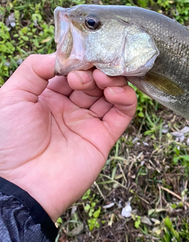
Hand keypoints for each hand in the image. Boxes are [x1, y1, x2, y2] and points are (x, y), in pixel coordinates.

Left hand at [0, 54, 136, 220]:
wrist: (21, 185)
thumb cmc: (8, 142)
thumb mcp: (10, 96)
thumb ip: (34, 69)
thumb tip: (63, 56)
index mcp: (47, 96)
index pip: (70, 70)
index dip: (77, 61)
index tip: (81, 55)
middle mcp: (69, 107)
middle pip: (92, 79)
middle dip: (94, 69)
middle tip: (90, 71)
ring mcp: (87, 122)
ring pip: (110, 92)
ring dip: (111, 79)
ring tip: (103, 79)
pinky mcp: (104, 137)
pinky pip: (122, 113)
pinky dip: (125, 98)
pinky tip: (115, 90)